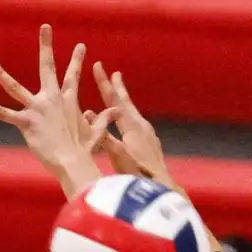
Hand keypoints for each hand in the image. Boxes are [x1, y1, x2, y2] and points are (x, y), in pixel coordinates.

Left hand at [0, 25, 116, 197]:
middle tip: (45, 27)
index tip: (80, 46)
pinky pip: (2, 113)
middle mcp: (51, 99)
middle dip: (46, 46)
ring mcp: (37, 109)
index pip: (73, 76)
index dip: (77, 61)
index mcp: (68, 101)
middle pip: (47, 67)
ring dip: (0, 73)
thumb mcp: (97, 132)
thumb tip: (118, 111)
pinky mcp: (26, 122)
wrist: (74, 162)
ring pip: (14, 87)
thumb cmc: (84, 150)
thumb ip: (104, 119)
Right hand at [85, 65, 176, 191]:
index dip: (104, 83)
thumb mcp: (118, 155)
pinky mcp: (152, 143)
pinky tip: (130, 121)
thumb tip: (88, 113)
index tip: (98, 65)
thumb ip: (104, 135)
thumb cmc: (138, 173)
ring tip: (120, 92)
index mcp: (132, 126)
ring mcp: (149, 134)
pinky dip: (130, 115)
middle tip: (114, 73)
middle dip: (118, 87)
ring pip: (133, 112)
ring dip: (125, 100)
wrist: (163, 186)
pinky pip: (138, 122)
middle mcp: (142, 126)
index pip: (114, 100)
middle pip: (126, 102)